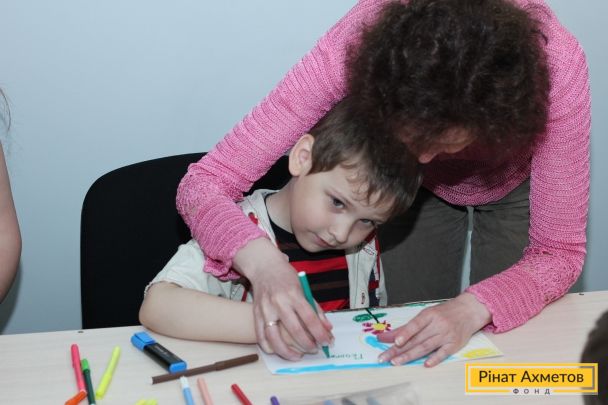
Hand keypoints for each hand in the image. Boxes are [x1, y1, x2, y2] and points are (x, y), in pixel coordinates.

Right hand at [233, 238, 333, 359]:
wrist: (264, 267)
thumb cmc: (286, 277)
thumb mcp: (304, 288)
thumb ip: (316, 309)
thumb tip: (327, 328)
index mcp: (294, 294)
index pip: (310, 318)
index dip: (320, 333)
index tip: (327, 342)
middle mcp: (279, 302)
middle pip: (294, 330)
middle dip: (308, 344)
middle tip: (316, 349)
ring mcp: (265, 309)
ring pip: (274, 337)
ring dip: (287, 351)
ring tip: (298, 356)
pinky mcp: (255, 313)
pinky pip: (260, 335)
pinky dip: (268, 347)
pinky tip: (278, 351)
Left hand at [377, 292, 491, 366]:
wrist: (469, 310)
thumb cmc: (444, 312)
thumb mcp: (426, 314)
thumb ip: (407, 327)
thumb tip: (387, 336)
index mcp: (429, 315)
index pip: (415, 325)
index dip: (405, 334)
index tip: (395, 342)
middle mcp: (438, 325)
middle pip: (416, 339)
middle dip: (398, 350)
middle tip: (384, 358)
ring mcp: (446, 335)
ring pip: (426, 347)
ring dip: (410, 356)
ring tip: (396, 362)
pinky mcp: (455, 344)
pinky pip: (443, 353)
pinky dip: (434, 359)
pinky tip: (425, 365)